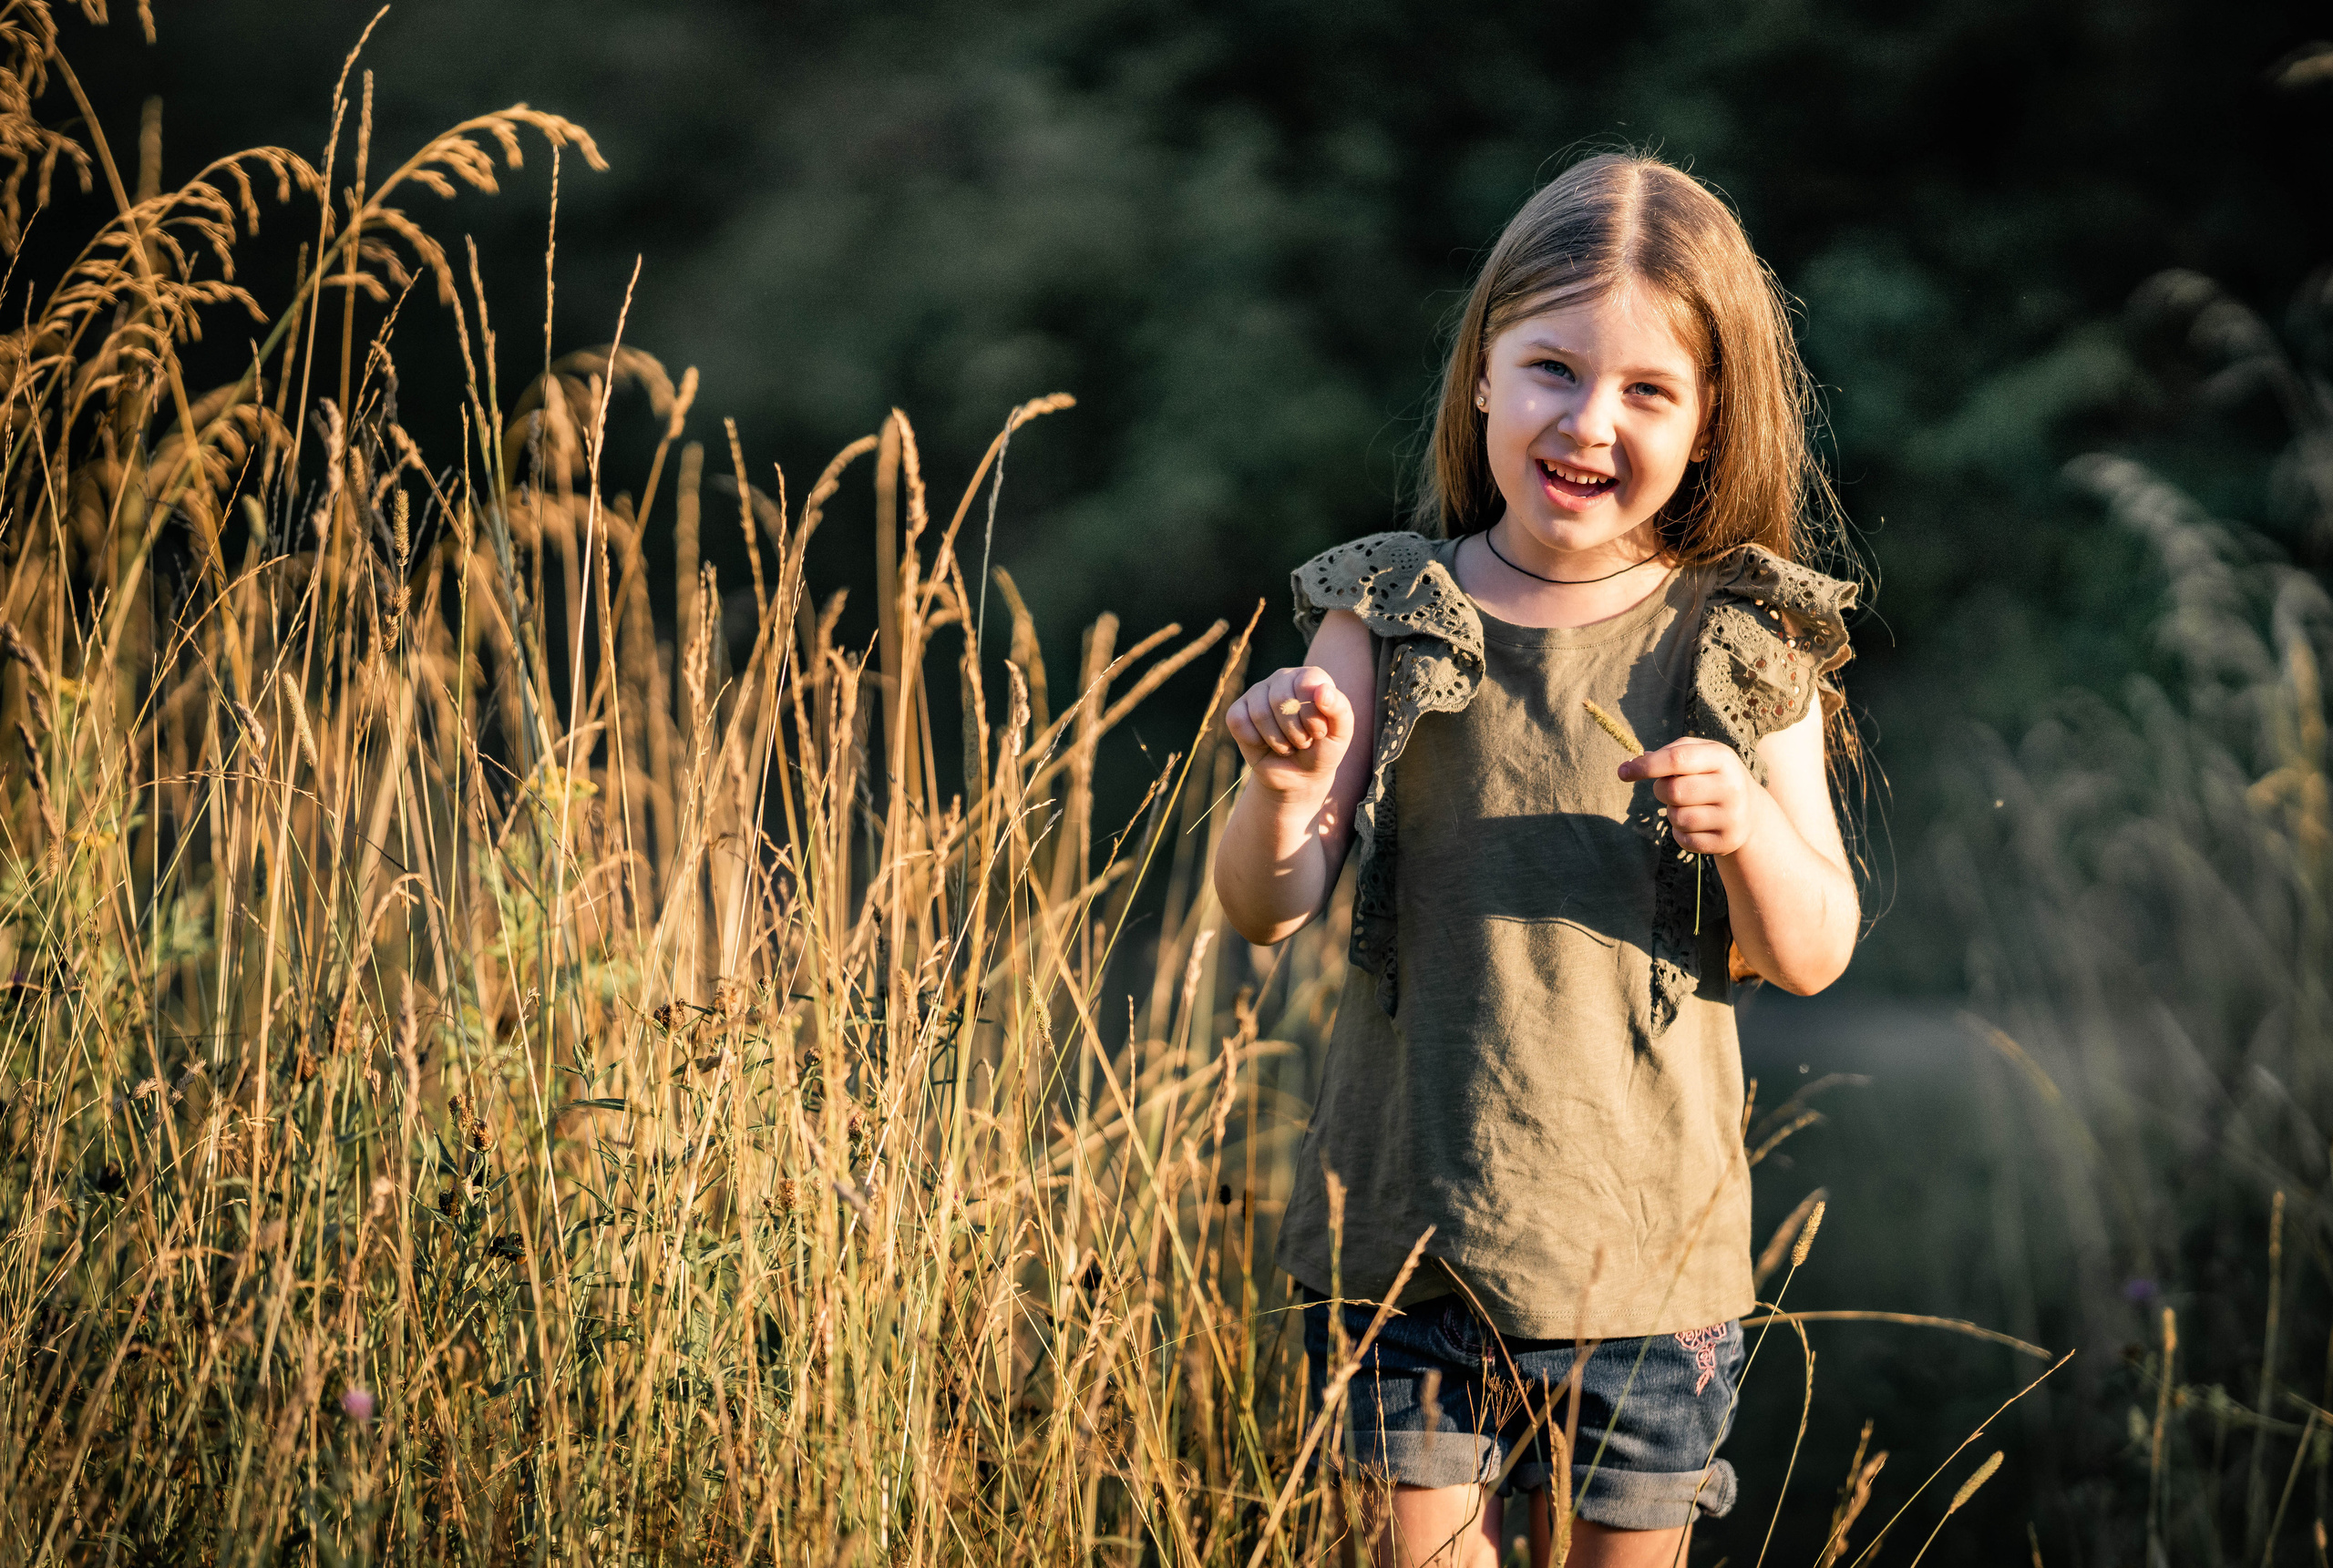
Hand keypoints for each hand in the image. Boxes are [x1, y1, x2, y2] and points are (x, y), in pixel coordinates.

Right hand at [1225, 666, 1354, 801]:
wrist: (1300, 776)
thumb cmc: (1322, 750)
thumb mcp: (1340, 734)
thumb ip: (1340, 710)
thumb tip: (1322, 690)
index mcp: (1309, 677)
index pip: (1306, 685)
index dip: (1311, 715)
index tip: (1318, 732)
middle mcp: (1282, 678)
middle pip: (1280, 699)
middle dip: (1294, 731)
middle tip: (1303, 742)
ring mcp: (1257, 693)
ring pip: (1259, 713)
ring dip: (1277, 740)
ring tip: (1288, 745)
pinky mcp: (1238, 711)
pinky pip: (1239, 721)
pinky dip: (1255, 741)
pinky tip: (1265, 743)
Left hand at [1619, 737, 1762, 855]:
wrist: (1751, 811)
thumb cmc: (1712, 775)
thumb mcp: (1700, 754)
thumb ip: (1669, 753)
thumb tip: (1633, 764)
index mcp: (1722, 758)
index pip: (1678, 760)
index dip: (1646, 766)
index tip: (1623, 772)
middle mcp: (1732, 786)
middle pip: (1673, 791)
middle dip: (1660, 790)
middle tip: (1668, 789)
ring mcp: (1732, 817)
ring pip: (1677, 818)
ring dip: (1672, 812)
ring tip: (1688, 805)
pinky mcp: (1727, 841)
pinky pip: (1684, 840)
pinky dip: (1680, 832)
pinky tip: (1695, 823)